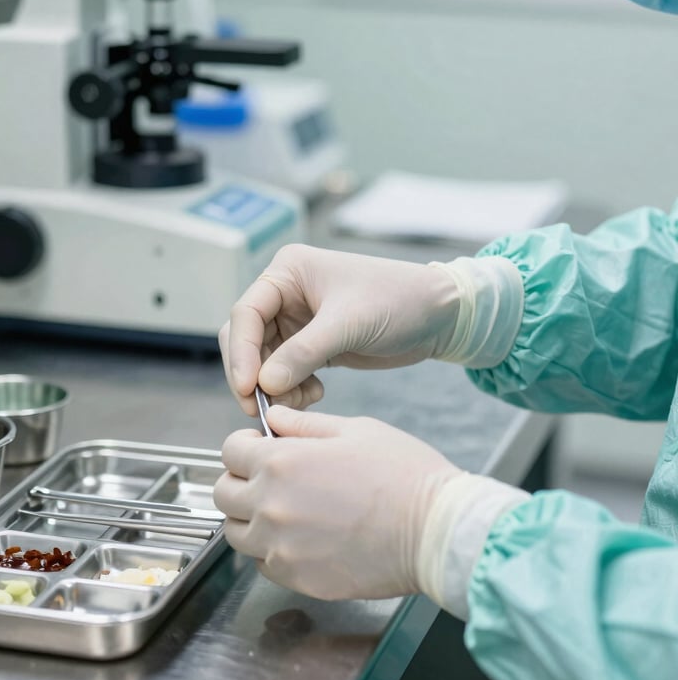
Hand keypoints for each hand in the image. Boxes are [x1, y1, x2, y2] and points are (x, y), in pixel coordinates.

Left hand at [213, 405, 461, 600]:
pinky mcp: (296, 578)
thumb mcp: (354, 430)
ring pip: (237, 533)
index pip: (230, 450)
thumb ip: (304, 424)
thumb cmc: (403, 474)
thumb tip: (273, 420)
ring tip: (284, 509)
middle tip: (268, 478)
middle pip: (224, 494)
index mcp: (281, 462)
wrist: (434, 531)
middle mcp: (270, 506)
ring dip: (251, 518)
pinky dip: (272, 549)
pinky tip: (302, 537)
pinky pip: (263, 563)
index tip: (261, 447)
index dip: (245, 445)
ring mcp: (280, 547)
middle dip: (241, 480)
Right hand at [219, 244, 459, 415]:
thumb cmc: (398, 300)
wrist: (438, 315)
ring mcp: (298, 321)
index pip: (246, 313)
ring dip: (275, 387)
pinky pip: (285, 372)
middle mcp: (286, 293)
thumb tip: (264, 383)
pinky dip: (292, 390)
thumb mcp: (350, 324)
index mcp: (288, 271)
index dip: (241, 352)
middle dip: (253, 375)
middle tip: (261, 408)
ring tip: (304, 400)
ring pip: (264, 361)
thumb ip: (304, 353)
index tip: (248, 388)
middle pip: (247, 340)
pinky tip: (316, 395)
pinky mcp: (312, 344)